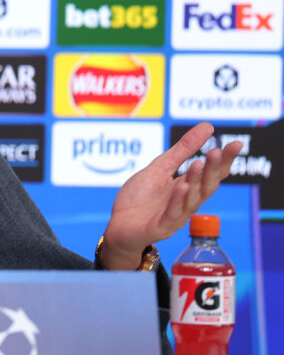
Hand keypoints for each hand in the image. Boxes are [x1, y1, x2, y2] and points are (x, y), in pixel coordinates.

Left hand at [100, 122, 241, 269]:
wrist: (118, 226)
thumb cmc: (139, 198)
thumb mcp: (159, 169)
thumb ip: (181, 151)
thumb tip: (208, 127)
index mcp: (187, 188)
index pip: (211, 174)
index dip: (223, 161)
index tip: (235, 144)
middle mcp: (186, 203)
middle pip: (206, 186)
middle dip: (213, 170)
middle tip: (218, 151)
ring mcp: (175, 216)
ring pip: (191, 200)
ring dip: (196, 182)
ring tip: (199, 163)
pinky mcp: (160, 228)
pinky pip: (172, 214)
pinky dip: (177, 200)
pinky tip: (181, 186)